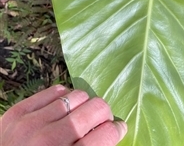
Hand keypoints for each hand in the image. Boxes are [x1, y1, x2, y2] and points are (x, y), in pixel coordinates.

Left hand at [1, 85, 126, 145]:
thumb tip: (114, 131)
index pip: (106, 134)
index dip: (117, 130)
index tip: (118, 128)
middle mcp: (48, 141)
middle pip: (95, 109)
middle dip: (104, 114)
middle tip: (101, 121)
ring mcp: (31, 123)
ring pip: (78, 95)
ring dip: (85, 105)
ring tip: (80, 115)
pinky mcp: (18, 112)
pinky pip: (56, 90)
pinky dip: (65, 97)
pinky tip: (64, 109)